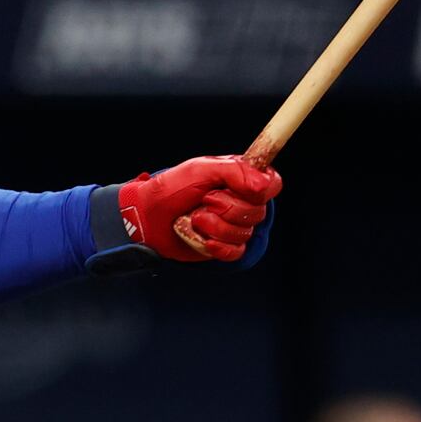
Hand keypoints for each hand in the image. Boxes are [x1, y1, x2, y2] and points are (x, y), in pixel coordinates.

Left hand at [116, 156, 280, 263]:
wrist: (147, 217)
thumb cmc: (171, 189)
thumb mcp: (201, 169)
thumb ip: (235, 171)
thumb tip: (264, 185)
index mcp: (241, 179)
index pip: (272, 184)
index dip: (261, 190)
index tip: (238, 187)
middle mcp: (241, 202)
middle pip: (258, 211)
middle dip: (227, 208)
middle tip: (204, 200)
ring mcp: (234, 226)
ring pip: (244, 232)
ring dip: (215, 226)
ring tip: (195, 218)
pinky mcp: (224, 247)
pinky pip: (235, 251)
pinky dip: (216, 245)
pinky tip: (202, 238)